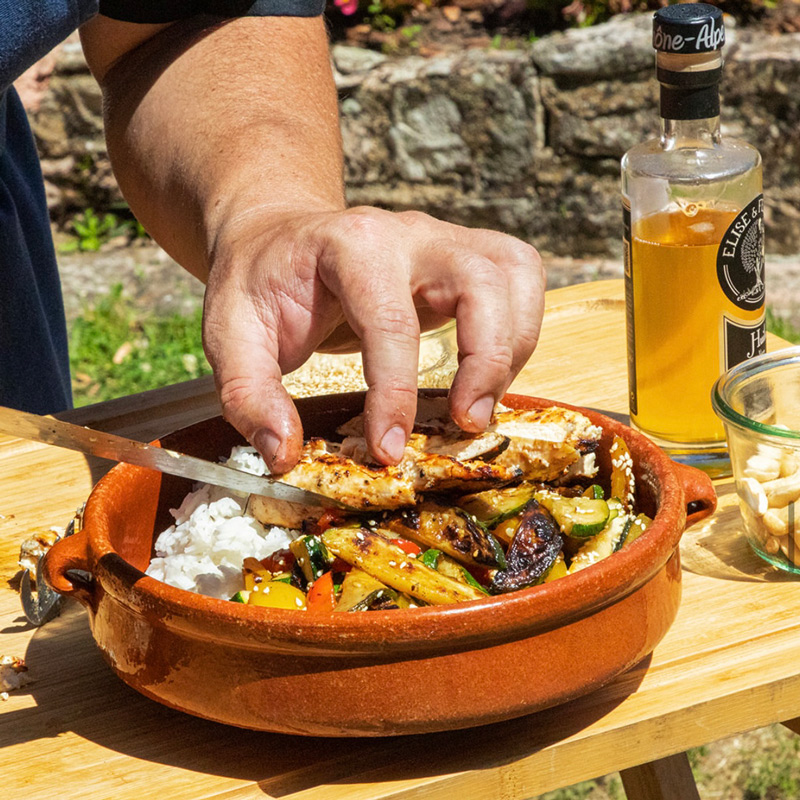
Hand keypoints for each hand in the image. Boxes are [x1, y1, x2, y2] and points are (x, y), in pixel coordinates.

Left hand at [203, 205, 544, 472]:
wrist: (282, 235)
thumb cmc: (262, 283)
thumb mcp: (230, 334)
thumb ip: (247, 394)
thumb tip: (287, 456)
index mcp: (351, 244)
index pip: (390, 320)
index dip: (395, 394)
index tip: (389, 451)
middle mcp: (410, 232)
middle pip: (481, 282)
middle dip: (486, 361)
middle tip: (464, 424)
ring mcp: (444, 238)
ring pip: (515, 274)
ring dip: (513, 347)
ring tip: (479, 405)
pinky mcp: (465, 254)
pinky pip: (520, 280)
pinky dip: (521, 328)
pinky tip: (488, 371)